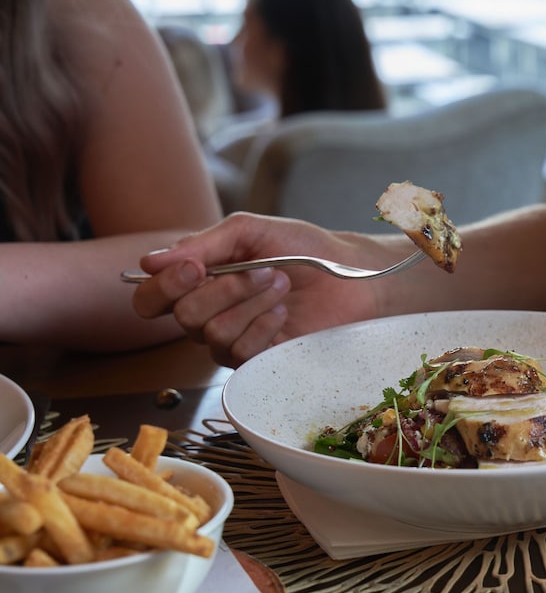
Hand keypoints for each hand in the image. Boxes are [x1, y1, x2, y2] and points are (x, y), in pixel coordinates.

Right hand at [131, 213, 383, 366]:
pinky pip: (241, 351)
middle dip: (226, 288)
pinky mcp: (258, 361)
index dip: (163, 286)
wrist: (349, 274)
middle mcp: (208, 315)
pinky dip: (264, 325)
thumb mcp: (250, 231)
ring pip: (213, 333)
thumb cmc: (303, 249)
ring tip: (280, 285)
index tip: (195, 268)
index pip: (150, 299)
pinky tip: (283, 312)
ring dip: (252, 302)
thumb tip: (149, 262)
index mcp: (199, 282)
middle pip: (183, 315)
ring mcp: (232, 341)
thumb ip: (203, 243)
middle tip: (263, 270)